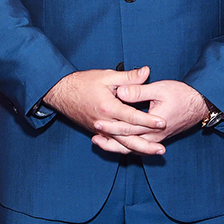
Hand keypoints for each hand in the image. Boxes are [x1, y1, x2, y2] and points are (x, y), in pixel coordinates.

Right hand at [43, 66, 166, 155]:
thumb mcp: (107, 76)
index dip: (148, 120)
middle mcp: (104, 122)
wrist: (61, 93)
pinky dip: (125, 148)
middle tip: (162, 149)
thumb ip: (128, 77)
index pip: (132, 117)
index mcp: (107, 107)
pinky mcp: (97, 132)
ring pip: (121, 144)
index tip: (162, 122)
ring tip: (154, 152)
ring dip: (139, 150)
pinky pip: (113, 143)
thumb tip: (146, 72)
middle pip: (128, 138)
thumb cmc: (83, 83)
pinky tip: (137, 151)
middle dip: (146, 145)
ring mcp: (100, 130)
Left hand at [91, 78, 207, 154]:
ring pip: (132, 148)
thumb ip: (139, 91)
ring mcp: (156, 139)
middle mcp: (154, 136)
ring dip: (114, 146)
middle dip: (109, 138)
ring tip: (98, 141)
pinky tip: (114, 143)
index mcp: (154, 124)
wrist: (200, 105)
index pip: (129, 127)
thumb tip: (121, 92)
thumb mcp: (160, 89)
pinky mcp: (156, 138)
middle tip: (93, 134)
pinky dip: (124, 146)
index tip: (98, 120)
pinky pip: (138, 147)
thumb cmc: (182, 95)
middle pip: (128, 142)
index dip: (112, 124)